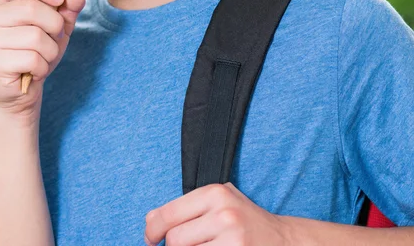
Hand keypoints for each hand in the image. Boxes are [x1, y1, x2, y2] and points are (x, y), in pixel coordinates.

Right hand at [0, 0, 85, 116]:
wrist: (22, 88)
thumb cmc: (38, 48)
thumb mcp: (58, 23)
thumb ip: (69, 5)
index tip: (59, 0)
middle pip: (31, 8)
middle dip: (54, 25)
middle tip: (53, 37)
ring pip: (35, 36)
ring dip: (50, 49)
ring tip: (42, 56)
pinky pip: (32, 59)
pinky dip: (42, 66)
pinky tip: (32, 70)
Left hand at [144, 182, 290, 245]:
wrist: (284, 240)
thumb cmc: (245, 219)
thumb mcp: (219, 201)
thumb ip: (186, 206)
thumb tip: (150, 220)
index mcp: (215, 193)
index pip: (167, 214)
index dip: (152, 230)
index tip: (150, 238)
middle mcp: (223, 214)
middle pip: (174, 240)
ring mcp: (232, 240)